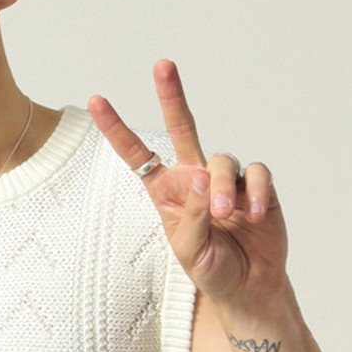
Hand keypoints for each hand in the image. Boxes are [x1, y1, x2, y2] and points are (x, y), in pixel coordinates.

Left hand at [89, 60, 286, 312]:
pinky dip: (256, 193)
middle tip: (162, 65)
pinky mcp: (257, 186)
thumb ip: (190, 214)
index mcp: (165, 189)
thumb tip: (202, 174)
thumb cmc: (210, 268)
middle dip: (172, 95)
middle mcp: (193, 176)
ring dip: (223, 187)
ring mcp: (225, 178)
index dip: (116, 128)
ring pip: (222, 160)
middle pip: (181, 127)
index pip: (136, 154)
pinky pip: (256, 174)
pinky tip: (255, 215)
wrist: (249, 287)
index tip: (95, 100)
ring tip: (226, 215)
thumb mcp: (188, 250)